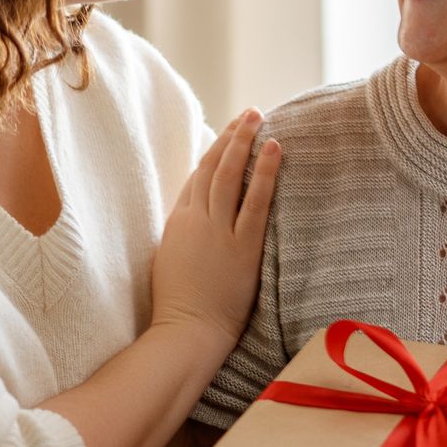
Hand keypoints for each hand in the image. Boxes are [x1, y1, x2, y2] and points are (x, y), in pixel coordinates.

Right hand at [150, 109, 280, 351]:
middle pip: (212, 166)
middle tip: (247, 113)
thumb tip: (196, 224)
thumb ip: (184, 238)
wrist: (186, 333)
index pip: (197, 177)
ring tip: (257, 115)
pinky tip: (275, 148)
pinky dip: (264, 171)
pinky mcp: (241, 246)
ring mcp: (217, 230)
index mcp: (178, 222)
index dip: (214, 153)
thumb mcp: (172, 262)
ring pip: (229, 174)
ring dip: (243, 141)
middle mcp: (196, 219)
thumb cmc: (179, 307)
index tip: (229, 134)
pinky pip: (254, 200)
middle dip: (230, 136)